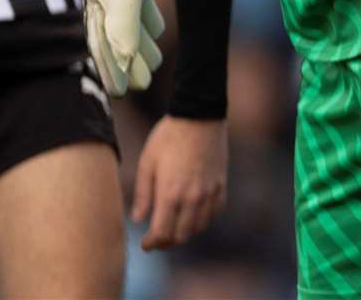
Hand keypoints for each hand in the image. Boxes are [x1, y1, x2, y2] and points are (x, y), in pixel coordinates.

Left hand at [133, 116, 228, 250]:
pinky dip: (203, 218)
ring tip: (174, 224)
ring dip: (185, 231)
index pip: (162, 233)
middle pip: (181, 236)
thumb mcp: (147, 163)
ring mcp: (209, 191)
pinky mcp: (221, 184)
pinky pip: (215, 212)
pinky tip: (193, 212)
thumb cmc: (168, 137)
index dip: (152, 243)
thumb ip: (143, 194)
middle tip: (157, 236)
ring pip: (199, 227)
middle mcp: (192, 197)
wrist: (200, 116)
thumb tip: (138, 219)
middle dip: (167, 240)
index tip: (145, 244)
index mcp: (170, 194)